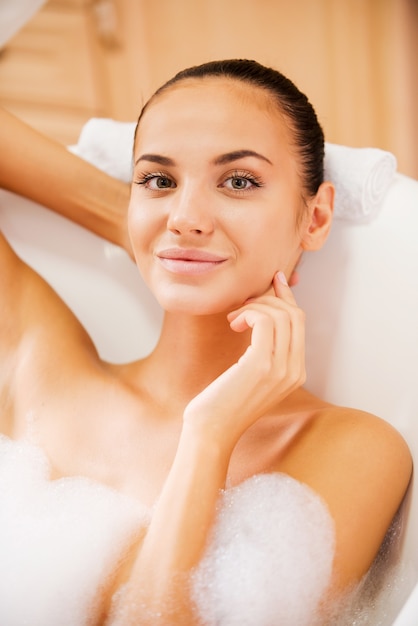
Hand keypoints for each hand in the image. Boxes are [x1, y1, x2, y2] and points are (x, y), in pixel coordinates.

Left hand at [183, 271, 305, 449]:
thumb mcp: (251, 374)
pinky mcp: (261, 365)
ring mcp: (281, 369)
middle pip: (294, 314)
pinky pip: (264, 321)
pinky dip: (248, 313)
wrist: (211, 431)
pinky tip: (233, 323)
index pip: (299, 322)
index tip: (273, 280)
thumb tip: (261, 315)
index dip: (286, 297)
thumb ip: (264, 350)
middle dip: (269, 299)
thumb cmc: (224, 402)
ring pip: (280, 314)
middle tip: (243, 304)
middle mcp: (295, 370)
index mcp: (296, 372)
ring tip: (233, 319)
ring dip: (253, 307)